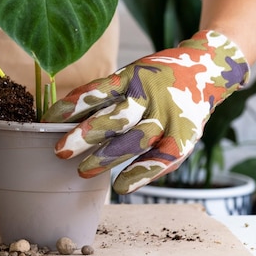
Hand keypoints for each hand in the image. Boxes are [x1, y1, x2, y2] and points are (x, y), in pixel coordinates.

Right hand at [41, 30, 249, 193]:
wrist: (201, 67)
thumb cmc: (184, 113)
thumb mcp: (183, 138)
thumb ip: (157, 159)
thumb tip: (121, 188)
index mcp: (181, 133)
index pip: (164, 156)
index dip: (141, 172)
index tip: (119, 188)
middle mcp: (164, 112)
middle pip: (133, 136)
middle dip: (104, 155)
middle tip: (79, 170)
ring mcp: (146, 91)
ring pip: (113, 113)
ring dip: (84, 131)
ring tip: (60, 146)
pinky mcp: (129, 74)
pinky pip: (99, 89)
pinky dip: (75, 103)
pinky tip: (55, 115)